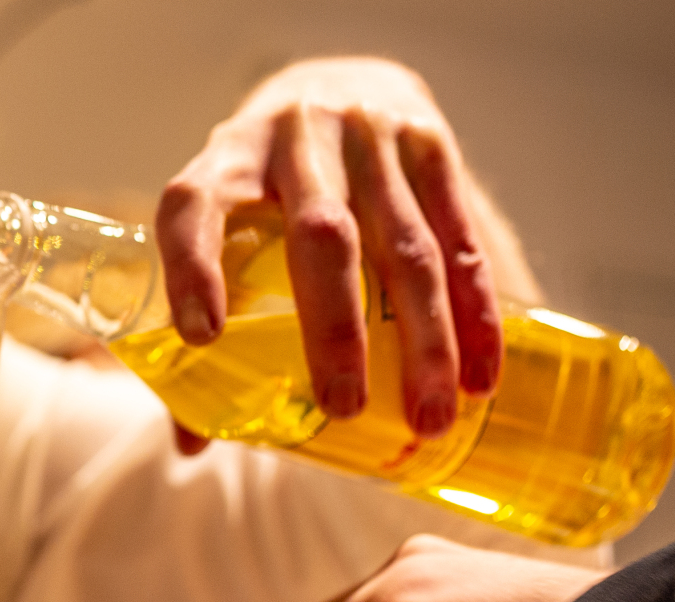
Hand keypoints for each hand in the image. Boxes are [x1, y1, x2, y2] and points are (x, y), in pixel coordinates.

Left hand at [158, 57, 504, 447]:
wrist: (338, 84)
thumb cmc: (261, 191)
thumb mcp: (221, 228)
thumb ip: (202, 327)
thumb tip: (194, 444)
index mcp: (224, 163)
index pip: (194, 210)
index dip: (193, 270)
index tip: (203, 337)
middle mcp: (294, 140)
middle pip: (321, 237)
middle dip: (334, 329)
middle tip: (343, 406)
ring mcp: (369, 137)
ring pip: (404, 246)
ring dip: (423, 339)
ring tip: (430, 416)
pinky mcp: (431, 142)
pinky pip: (461, 236)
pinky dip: (473, 312)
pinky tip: (480, 372)